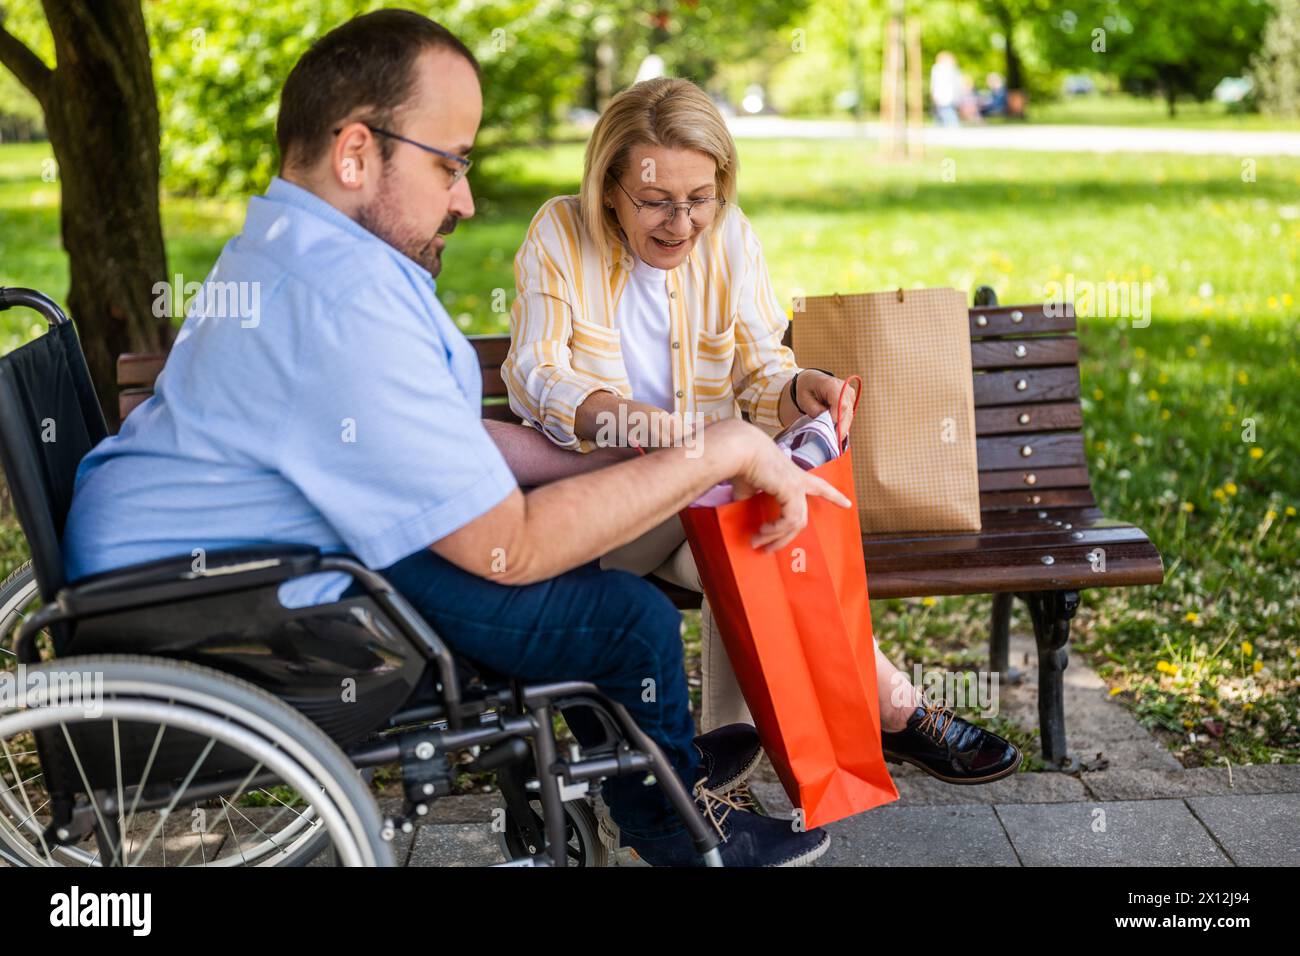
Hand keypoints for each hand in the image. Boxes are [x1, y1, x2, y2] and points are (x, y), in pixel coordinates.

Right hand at [729, 424, 851, 551]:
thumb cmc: (743, 464)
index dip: (834, 496)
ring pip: (795, 523)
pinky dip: (775, 530)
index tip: (848, 504)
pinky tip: (762, 531)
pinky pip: (789, 521)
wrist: (741, 449)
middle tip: (768, 550)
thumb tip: (739, 515)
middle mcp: (799, 481)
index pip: (820, 486)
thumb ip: (751, 502)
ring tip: (757, 542)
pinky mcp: (792, 491)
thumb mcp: (750, 488)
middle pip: (801, 518)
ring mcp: (798, 486)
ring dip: (775, 537)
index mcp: (792, 476)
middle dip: (785, 538)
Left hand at [795, 371, 857, 436]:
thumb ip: (815, 411)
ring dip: (840, 427)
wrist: (811, 380)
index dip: (836, 420)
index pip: (840, 405)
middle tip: (832, 442)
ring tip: (830, 436)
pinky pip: (848, 416)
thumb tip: (827, 423)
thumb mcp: (804, 400)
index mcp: (832, 384)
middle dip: (840, 428)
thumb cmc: (806, 389)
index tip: (828, 431)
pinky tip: (833, 429)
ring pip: (849, 416)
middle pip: (847, 412)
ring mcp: (850, 394)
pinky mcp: (851, 401)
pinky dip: (841, 423)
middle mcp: (845, 388)